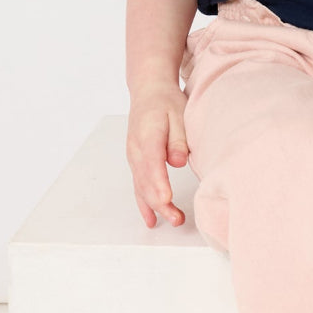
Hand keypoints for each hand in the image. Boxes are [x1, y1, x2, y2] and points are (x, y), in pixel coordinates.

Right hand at [126, 82, 188, 227]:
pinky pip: (138, 186)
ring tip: (173, 221)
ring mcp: (134, 158)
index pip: (152, 162)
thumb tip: (178, 160)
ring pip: (142, 187)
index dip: (158, 182)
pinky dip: (144, 203)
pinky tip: (152, 219)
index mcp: (147, 134)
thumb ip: (178, 138)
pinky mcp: (136, 163)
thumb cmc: (166, 101)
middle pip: (146, 181)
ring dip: (155, 206)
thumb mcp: (178, 113)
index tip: (167, 198)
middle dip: (160, 202)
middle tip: (177, 218)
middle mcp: (136, 150)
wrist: (149, 91)